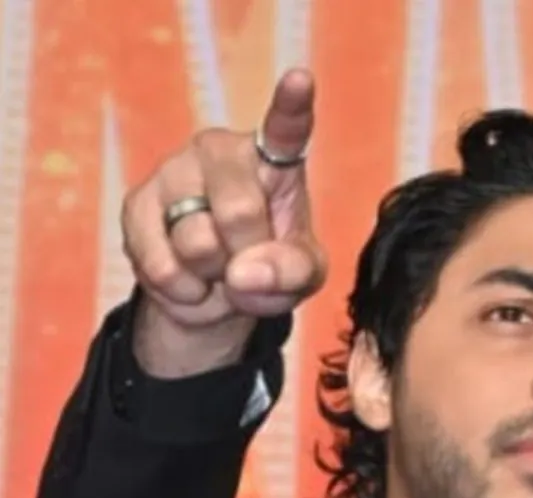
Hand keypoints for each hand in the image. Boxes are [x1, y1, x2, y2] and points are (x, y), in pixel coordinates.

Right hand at [121, 68, 326, 375]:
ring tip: (218, 267)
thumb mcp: (302, 275)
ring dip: (213, 274)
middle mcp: (220, 151)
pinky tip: (191, 281)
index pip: (285, 128)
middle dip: (248, 256)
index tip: (300, 79)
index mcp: (273, 159)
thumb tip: (243, 274)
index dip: (291, 106)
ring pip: (197, 243)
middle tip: (249, 261)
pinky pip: (161, 263)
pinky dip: (183, 288)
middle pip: (240, 213)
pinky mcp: (137, 204)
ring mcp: (174, 172)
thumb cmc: (271, 266)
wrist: (217, 291)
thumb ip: (291, 272)